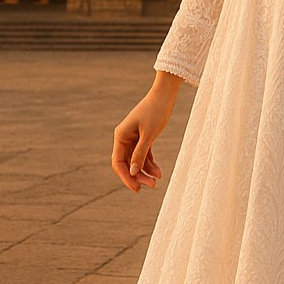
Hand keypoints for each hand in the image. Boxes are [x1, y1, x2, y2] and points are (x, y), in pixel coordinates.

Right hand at [111, 72, 181, 191]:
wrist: (165, 94)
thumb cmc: (156, 111)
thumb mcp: (149, 134)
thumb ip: (140, 153)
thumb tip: (133, 171)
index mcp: (121, 136)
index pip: (118, 162)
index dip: (126, 177)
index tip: (136, 188)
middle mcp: (125, 138)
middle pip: (128, 163)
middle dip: (138, 176)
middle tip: (151, 186)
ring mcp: (134, 138)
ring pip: (137, 161)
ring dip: (145, 172)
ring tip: (157, 181)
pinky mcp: (144, 137)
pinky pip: (145, 155)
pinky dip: (151, 164)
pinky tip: (159, 173)